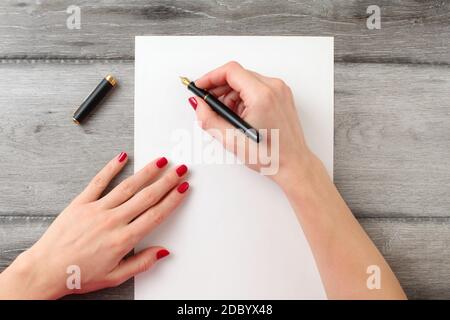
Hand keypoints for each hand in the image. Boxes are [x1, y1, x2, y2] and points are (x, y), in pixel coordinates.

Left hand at [0, 153, 189, 298]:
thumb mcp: (115, 276)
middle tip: (180, 169)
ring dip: (146, 172)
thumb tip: (162, 252)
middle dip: (167, 181)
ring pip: (127, 186)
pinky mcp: (81, 203)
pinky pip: (99, 182)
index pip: (155, 214)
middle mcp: (112, 221)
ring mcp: (96, 209)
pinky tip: (121, 158)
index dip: (173, 199)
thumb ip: (142, 263)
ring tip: (160, 161)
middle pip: (146, 196)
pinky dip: (111, 168)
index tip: (183, 188)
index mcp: (123, 240)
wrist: (45, 270)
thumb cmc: (77, 275)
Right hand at [189, 61, 315, 183]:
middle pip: (238, 75)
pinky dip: (243, 98)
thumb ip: (209, 119)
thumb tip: (198, 104)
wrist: (293, 164)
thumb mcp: (232, 139)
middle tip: (209, 105)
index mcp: (262, 96)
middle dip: (219, 88)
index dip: (210, 77)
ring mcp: (280, 91)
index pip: (230, 71)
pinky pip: (256, 88)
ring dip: (231, 95)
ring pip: (246, 81)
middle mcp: (274, 88)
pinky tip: (240, 116)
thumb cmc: (270, 155)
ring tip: (227, 117)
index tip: (200, 87)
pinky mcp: (282, 96)